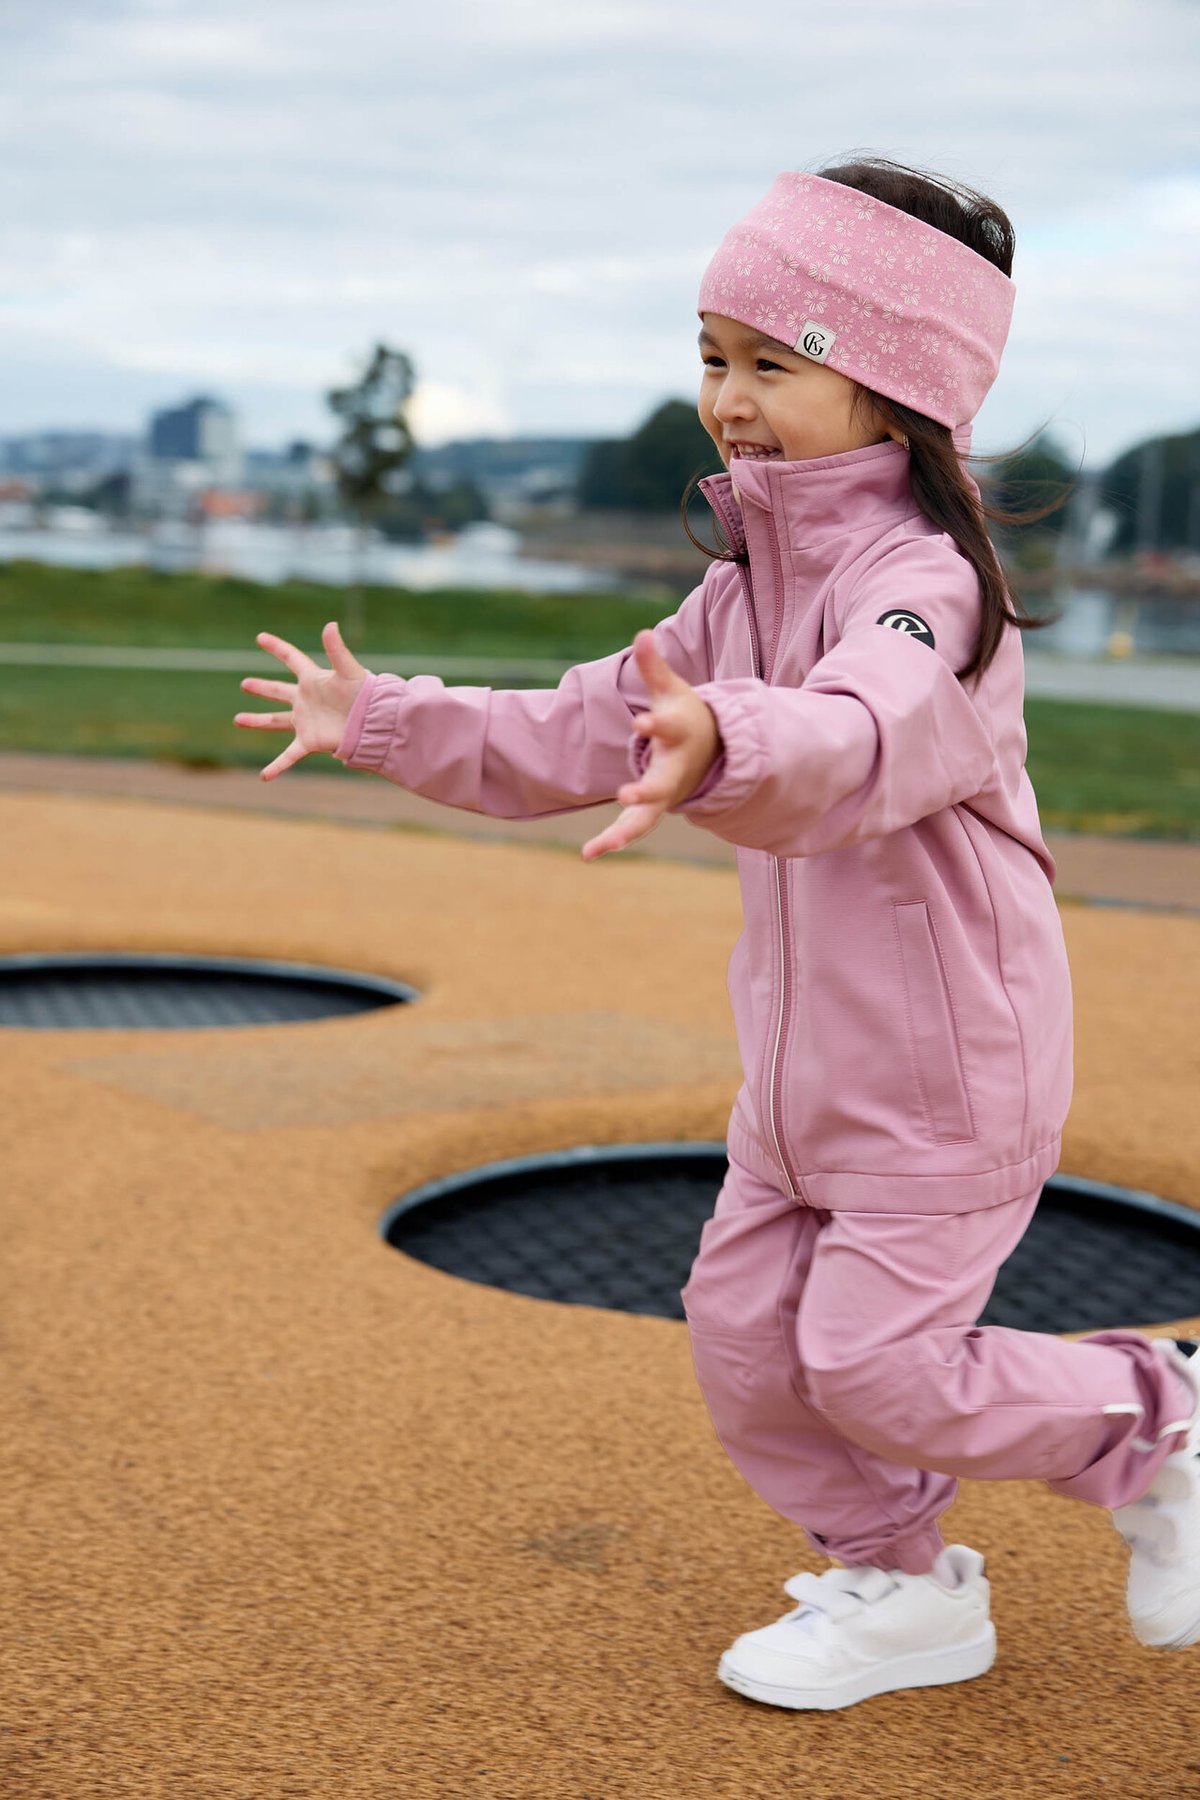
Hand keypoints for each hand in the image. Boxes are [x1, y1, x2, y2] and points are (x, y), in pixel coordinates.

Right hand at [234, 620, 369, 779]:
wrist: (375, 724)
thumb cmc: (366, 695)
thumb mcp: (349, 671)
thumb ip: (337, 649)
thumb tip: (329, 625)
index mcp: (313, 679)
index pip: (291, 658)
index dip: (277, 647)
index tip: (260, 637)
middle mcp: (306, 699)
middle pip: (279, 691)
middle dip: (263, 688)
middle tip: (245, 684)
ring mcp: (305, 721)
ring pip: (276, 720)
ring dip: (257, 720)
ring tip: (238, 719)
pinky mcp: (309, 741)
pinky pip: (288, 755)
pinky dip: (276, 766)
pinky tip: (264, 776)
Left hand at [581, 630, 719, 859]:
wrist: (713, 753)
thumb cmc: (686, 715)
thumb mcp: (671, 690)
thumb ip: (654, 667)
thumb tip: (642, 633)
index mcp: (679, 734)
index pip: (668, 728)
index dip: (655, 725)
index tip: (641, 723)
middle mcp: (674, 769)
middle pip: (661, 783)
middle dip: (645, 791)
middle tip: (626, 795)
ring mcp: (666, 793)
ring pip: (647, 817)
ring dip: (624, 831)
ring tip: (598, 847)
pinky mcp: (653, 810)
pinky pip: (633, 828)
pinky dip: (612, 841)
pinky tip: (587, 855)